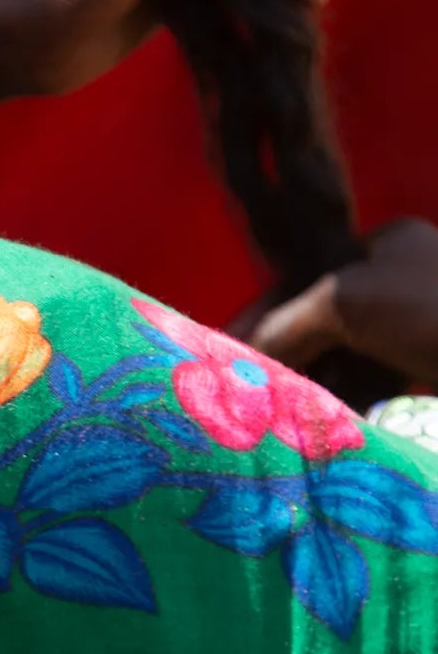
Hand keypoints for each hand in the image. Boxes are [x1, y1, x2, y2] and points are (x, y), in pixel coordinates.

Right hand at [244, 220, 437, 386]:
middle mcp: (400, 278)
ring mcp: (416, 322)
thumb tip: (247, 351)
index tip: (235, 344)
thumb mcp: (344, 302)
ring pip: (350, 350)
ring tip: (288, 401)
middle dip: (293, 348)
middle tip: (258, 379)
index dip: (266, 311)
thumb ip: (288, 324)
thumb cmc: (425, 309)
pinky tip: (326, 410)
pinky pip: (376, 377)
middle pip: (326, 316)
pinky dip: (351, 393)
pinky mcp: (428, 363)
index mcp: (384, 244)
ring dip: (319, 376)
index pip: (307, 276)